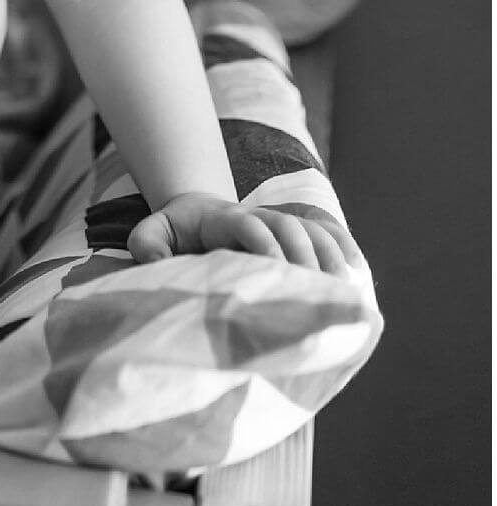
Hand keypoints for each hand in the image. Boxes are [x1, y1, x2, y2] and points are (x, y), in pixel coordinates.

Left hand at [129, 190, 364, 275]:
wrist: (196, 213)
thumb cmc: (174, 231)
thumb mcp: (151, 232)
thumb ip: (147, 242)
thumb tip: (156, 262)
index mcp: (225, 218)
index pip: (251, 226)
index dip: (265, 246)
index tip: (277, 273)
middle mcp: (259, 217)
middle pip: (290, 227)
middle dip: (305, 256)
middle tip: (317, 292)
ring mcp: (280, 223)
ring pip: (313, 230)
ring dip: (330, 255)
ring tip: (345, 290)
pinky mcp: (295, 234)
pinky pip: (326, 234)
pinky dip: (343, 248)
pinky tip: (358, 274)